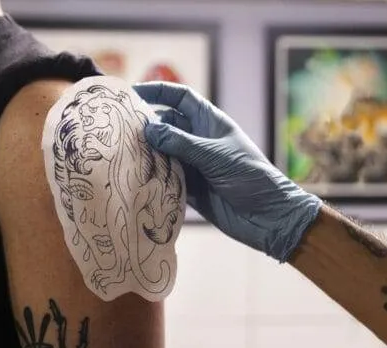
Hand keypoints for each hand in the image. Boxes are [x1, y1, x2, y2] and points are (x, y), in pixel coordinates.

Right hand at [134, 81, 322, 262]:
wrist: (269, 217)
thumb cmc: (251, 178)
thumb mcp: (214, 155)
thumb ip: (181, 143)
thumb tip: (148, 128)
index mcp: (211, 123)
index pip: (181, 98)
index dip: (158, 92)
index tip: (132, 93)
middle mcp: (201, 141)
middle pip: (167, 126)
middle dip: (145, 126)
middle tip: (116, 129)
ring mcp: (196, 166)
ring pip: (164, 154)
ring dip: (146, 154)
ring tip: (119, 154)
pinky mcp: (192, 190)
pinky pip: (167, 180)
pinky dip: (153, 179)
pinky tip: (134, 178)